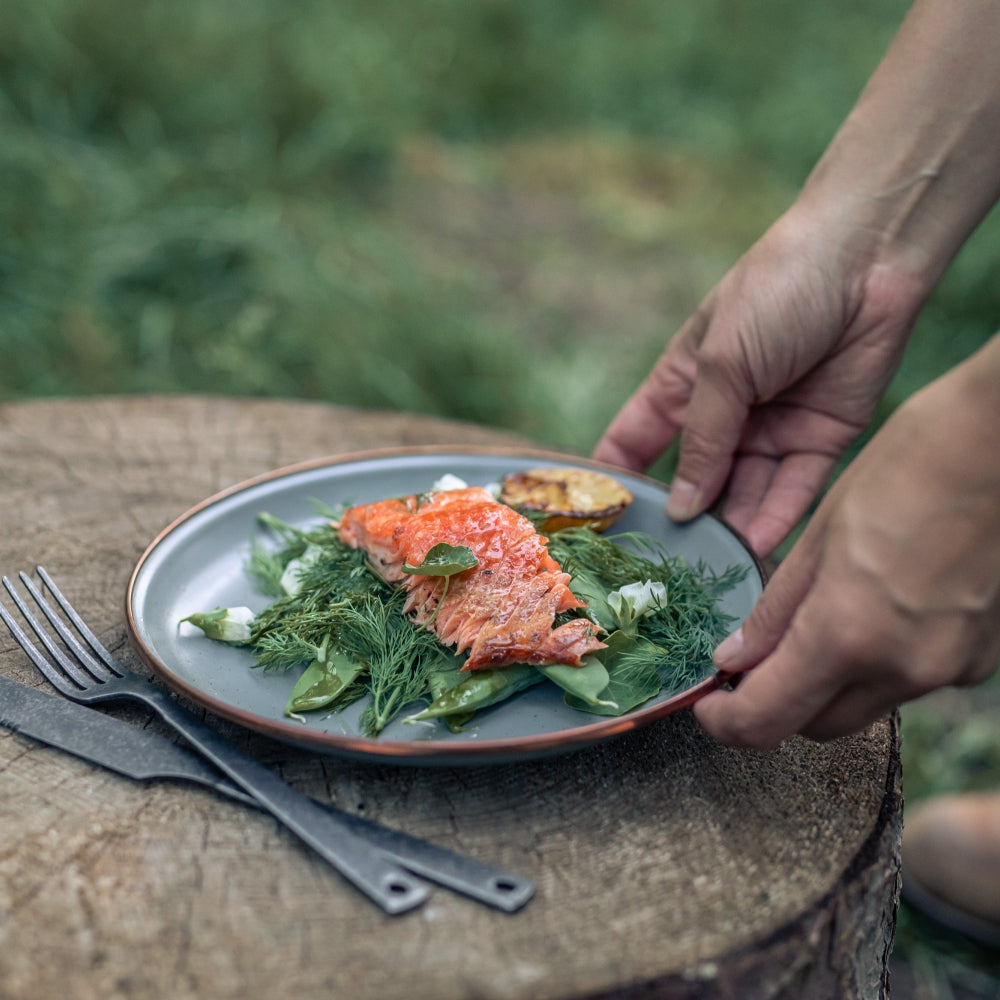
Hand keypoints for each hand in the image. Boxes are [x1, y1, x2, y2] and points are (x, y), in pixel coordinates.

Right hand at [594, 207, 925, 556]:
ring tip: (707, 570)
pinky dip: (774, 520)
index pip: (637, 440)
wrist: (868, 258)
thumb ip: (701, 439)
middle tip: (659, 564)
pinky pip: (792, 490)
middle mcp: (725, 413)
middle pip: (694, 478)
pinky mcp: (821, 439)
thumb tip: (679, 508)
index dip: (616, 478)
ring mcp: (772, 429)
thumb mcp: (721, 364)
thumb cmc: (775, 292)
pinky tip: (751, 550)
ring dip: (728, 529)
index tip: (596, 522)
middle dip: (679, 519)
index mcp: (684, 383)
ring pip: (744, 493)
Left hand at [693, 338, 999, 747]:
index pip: (766, 720)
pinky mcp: (979, 659)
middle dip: (773, 704)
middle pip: (814, 726)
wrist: (997, 445)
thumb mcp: (818, 537)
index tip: (708, 706)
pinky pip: (907, 682)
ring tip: (813, 623)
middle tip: (748, 663)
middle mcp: (902, 668)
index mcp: (846, 633)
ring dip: (825, 685)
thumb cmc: (903, 471)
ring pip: (862, 707)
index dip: (726, 722)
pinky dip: (876, 665)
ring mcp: (948, 669)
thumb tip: (732, 661)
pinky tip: (875, 611)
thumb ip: (774, 612)